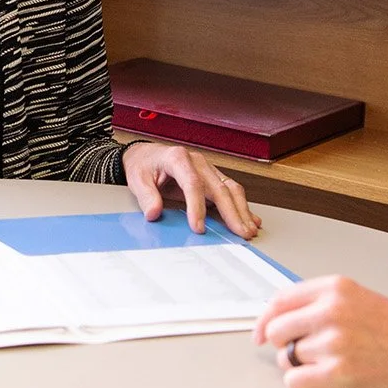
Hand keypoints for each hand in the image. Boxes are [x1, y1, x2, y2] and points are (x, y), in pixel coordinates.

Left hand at [120, 141, 260, 237]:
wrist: (147, 155)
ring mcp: (208, 169)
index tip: (198, 227)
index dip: (197, 207)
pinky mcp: (213, 178)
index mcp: (178, 158)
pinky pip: (231, 191)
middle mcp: (197, 162)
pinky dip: (241, 206)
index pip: (192, 183)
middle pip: (219, 187)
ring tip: (248, 229)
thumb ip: (146, 196)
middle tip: (239, 232)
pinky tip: (250, 219)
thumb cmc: (144, 165)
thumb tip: (153, 212)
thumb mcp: (137, 179)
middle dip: (232, 212)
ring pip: (230, 189)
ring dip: (241, 210)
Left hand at [253, 275, 387, 387]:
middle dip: (284, 345)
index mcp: (335, 289)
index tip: (260, 335)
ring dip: (302, 367)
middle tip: (306, 354)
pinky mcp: (338, 375)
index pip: (278, 301)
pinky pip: (295, 382)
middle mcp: (331, 312)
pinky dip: (304, 386)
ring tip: (332, 366)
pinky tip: (324, 383)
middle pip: (275, 331)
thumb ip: (320, 302)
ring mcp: (334, 344)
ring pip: (287, 359)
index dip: (264, 321)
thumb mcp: (358, 298)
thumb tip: (277, 318)